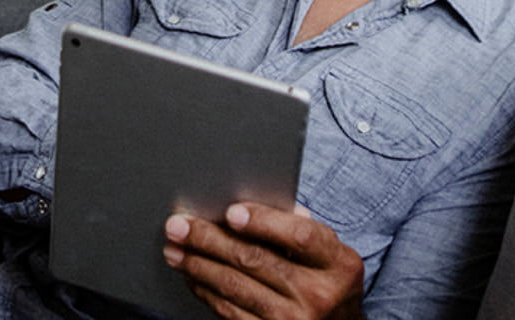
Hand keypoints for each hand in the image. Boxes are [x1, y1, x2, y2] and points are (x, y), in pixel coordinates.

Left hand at [162, 203, 364, 319]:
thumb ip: (298, 228)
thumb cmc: (328, 282)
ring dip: (199, 266)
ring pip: (236, 287)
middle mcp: (320, 295)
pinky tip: (193, 276)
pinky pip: (231, 312)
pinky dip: (207, 291)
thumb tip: (247, 206)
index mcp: (339, 264)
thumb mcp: (329, 256)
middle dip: (211, 240)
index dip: (264, 222)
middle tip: (179, 225)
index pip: (299, 236)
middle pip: (257, 260)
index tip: (230, 212)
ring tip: (176, 249)